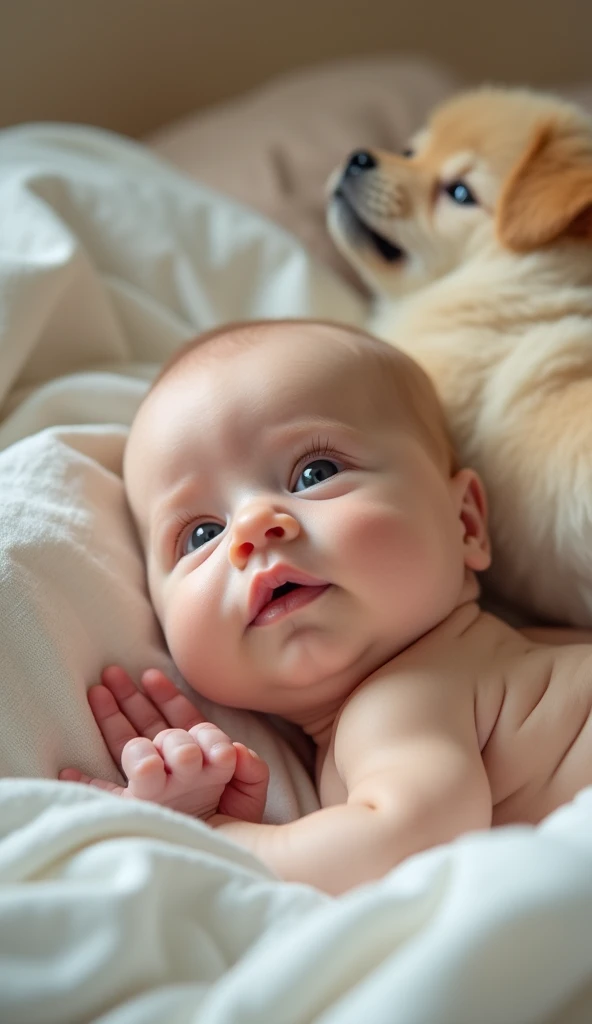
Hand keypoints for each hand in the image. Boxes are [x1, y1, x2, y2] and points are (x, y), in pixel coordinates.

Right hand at [59, 666, 268, 821]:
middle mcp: (174, 771)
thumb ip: (250, 769)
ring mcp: (154, 791)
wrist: (235, 863)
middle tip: (112, 674)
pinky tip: (69, 773)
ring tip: (97, 694)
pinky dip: (88, 785)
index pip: (183, 720)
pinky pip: (109, 796)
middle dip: (131, 699)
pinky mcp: (139, 814)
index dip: (167, 698)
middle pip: (150, 727)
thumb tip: (232, 749)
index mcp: (200, 760)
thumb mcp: (252, 794)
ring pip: (128, 747)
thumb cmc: (245, 830)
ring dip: (111, 720)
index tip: (150, 678)